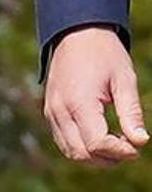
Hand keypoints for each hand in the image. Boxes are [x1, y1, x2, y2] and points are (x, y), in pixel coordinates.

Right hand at [44, 27, 148, 164]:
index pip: (96, 143)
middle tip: (129, 150)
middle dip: (107, 159)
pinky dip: (82, 148)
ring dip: (94, 157)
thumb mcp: (124, 79)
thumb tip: (141, 141)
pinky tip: (101, 138)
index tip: (136, 149)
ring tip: (116, 146)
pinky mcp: (50, 114)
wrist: (77, 33)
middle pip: (82, 154)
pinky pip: (64, 142)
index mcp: (79, 102)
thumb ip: (131, 113)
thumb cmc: (105, 54)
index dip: (118, 152)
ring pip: (71, 152)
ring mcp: (52, 114)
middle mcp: (61, 112)